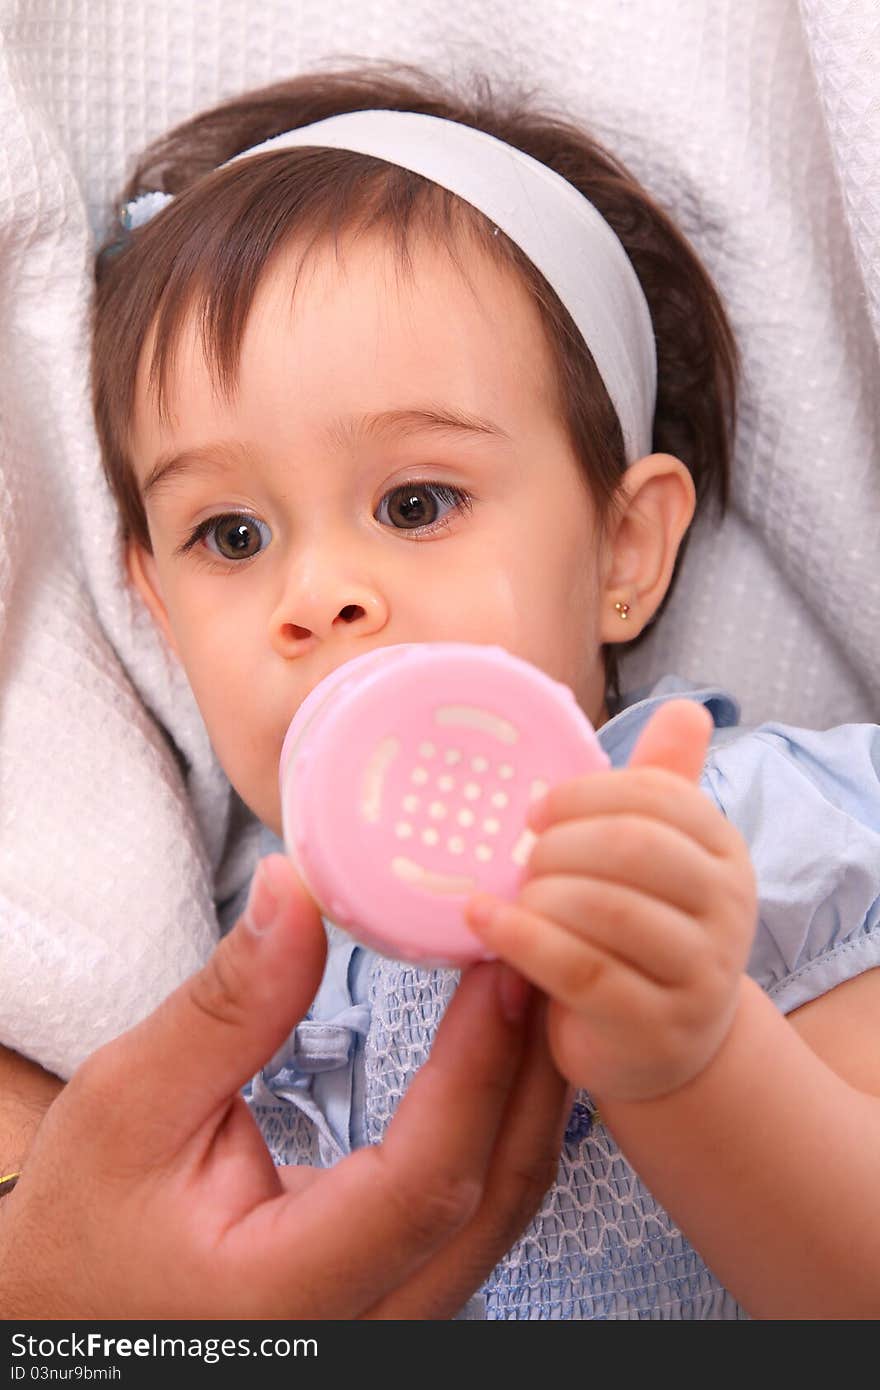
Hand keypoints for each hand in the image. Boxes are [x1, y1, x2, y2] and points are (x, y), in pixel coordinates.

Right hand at [0, 856, 566, 1318]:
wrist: (75, 1309)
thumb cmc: (88, 1221)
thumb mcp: (130, 1104)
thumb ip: (226, 1007)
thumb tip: (295, 892)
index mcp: (288, 1297)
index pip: (424, 1182)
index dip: (476, 1066)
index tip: (498, 964)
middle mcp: (366, 1330)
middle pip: (498, 1198)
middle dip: (532, 1064)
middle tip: (540, 948)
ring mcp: (396, 1322)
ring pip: (508, 1209)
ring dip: (532, 1089)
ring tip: (534, 981)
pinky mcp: (404, 1294)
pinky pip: (485, 1209)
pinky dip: (507, 1120)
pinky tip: (505, 1048)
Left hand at [465, 701, 756, 1103]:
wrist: (661, 1045)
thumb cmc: (640, 932)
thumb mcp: (655, 859)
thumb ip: (662, 786)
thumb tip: (684, 708)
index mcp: (723, 852)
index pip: (660, 797)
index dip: (585, 794)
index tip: (536, 812)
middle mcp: (727, 910)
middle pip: (635, 848)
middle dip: (561, 845)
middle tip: (523, 858)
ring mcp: (698, 974)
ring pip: (607, 911)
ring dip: (541, 893)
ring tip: (511, 894)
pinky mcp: (656, 1027)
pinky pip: (579, 970)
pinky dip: (520, 937)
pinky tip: (480, 920)